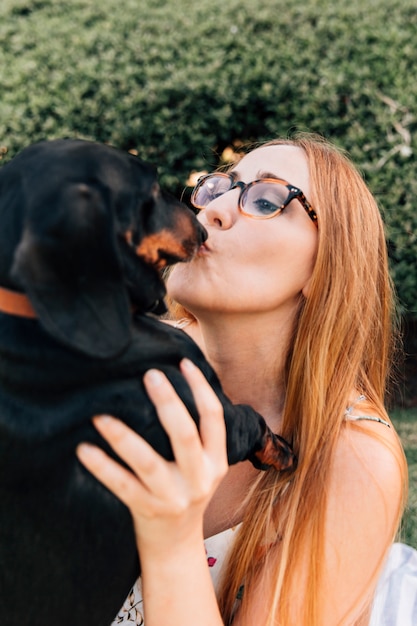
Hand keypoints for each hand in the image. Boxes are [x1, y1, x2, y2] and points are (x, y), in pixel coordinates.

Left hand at [76, 358, 227, 555]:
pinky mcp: (147, 511)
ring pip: (148, 463)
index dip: (201, 388)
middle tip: (149, 375)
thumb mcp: (203, 466)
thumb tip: (173, 385)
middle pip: (186, 436)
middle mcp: (199, 478)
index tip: (183, 362)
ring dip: (124, 438)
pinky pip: (121, 486)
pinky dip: (102, 467)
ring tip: (101, 416)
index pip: (213, 418)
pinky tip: (84, 449)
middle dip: (169, 403)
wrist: (176, 546)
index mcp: (216, 461)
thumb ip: (197, 436)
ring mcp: (173, 497)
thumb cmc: (185, 492)